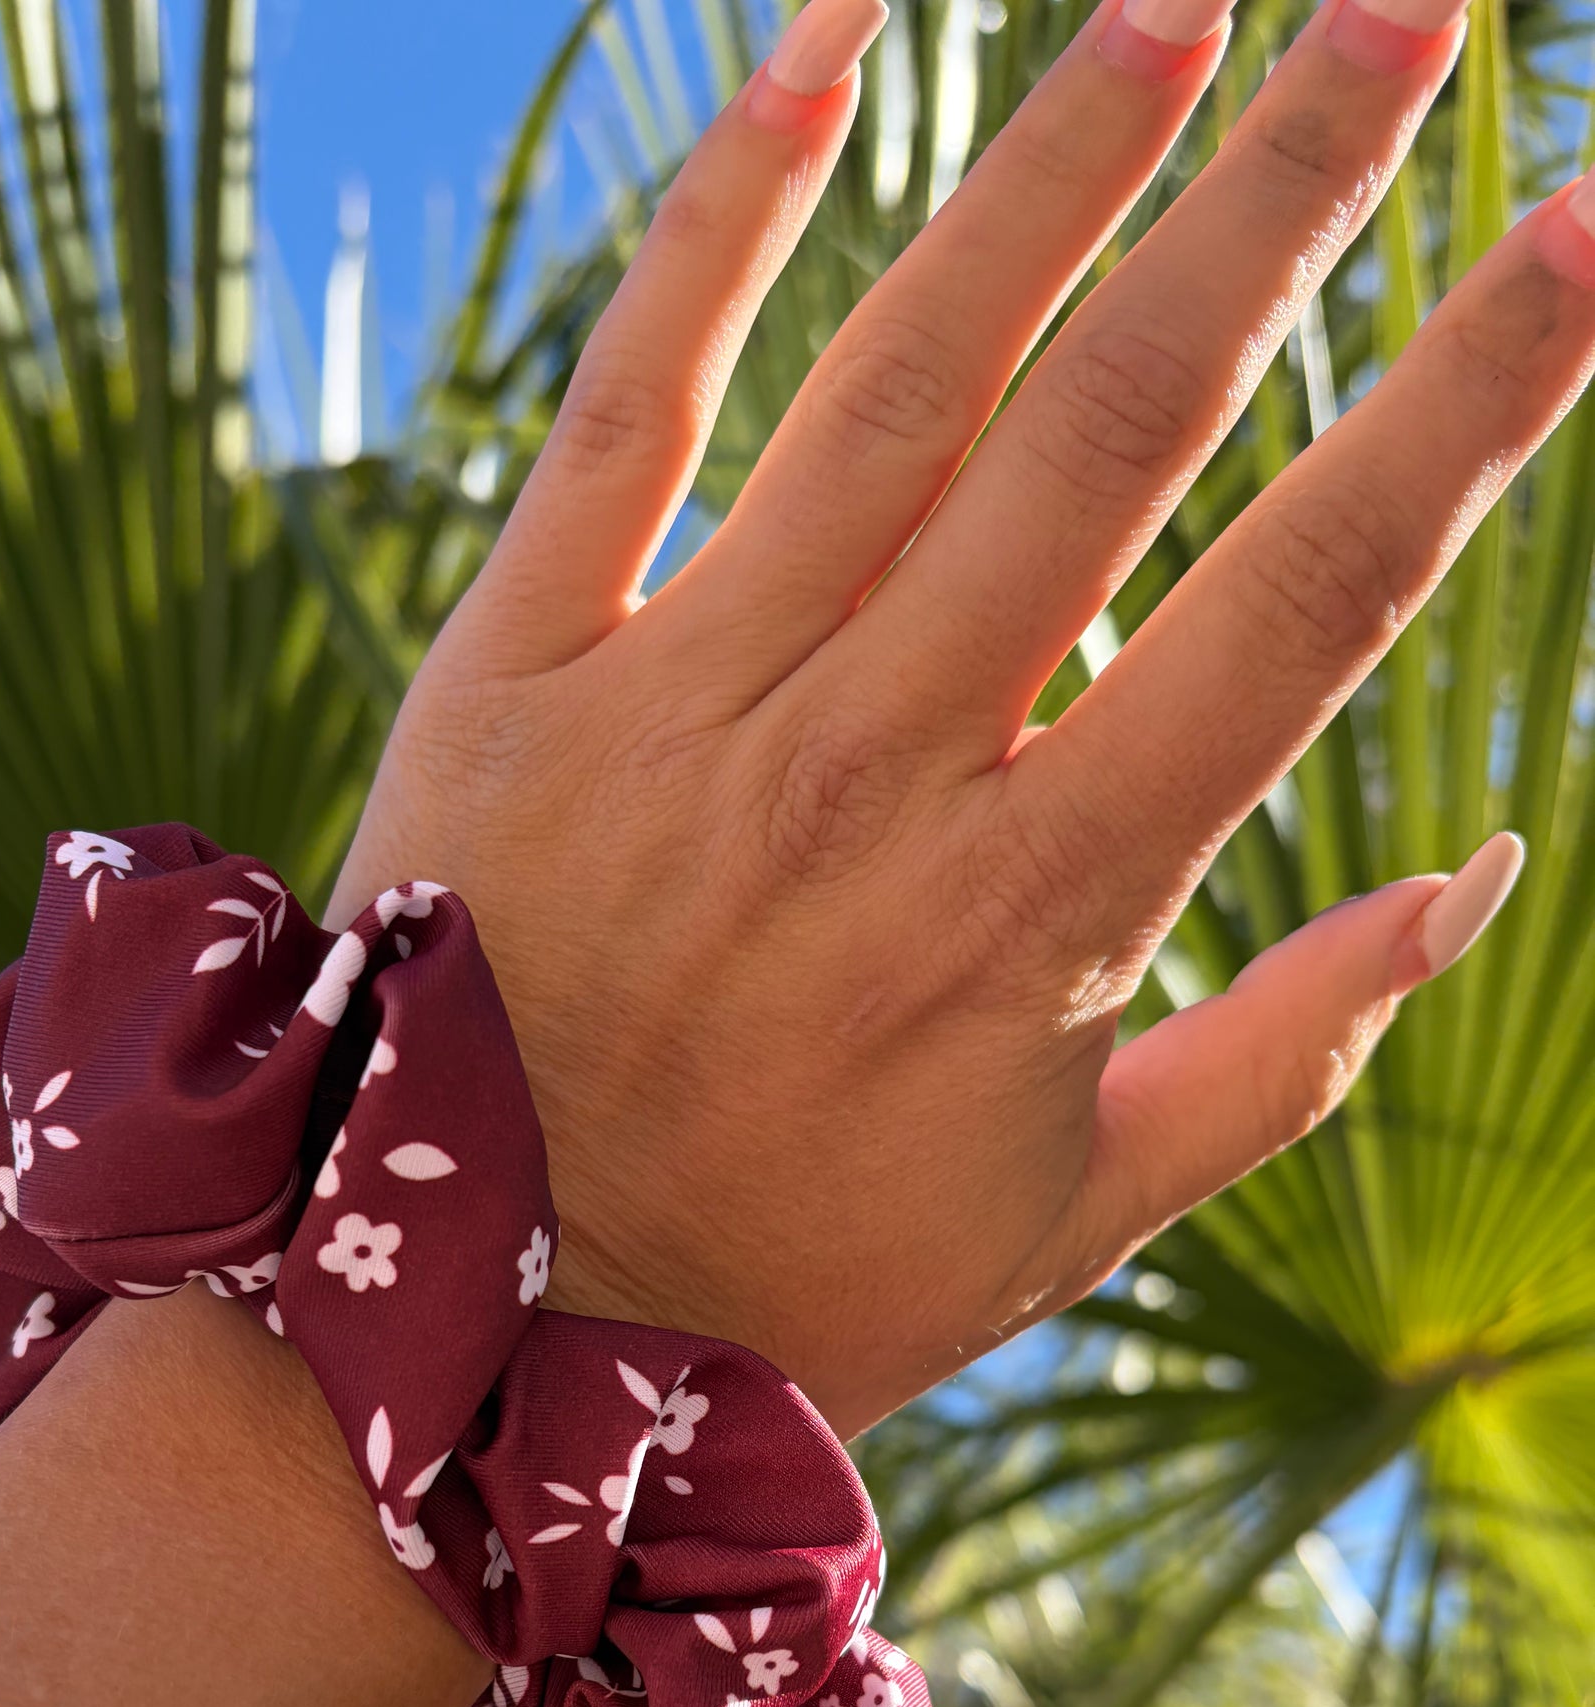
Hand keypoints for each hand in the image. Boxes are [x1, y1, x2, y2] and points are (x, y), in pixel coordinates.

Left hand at [333, 0, 1571, 1437]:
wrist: (469, 1329)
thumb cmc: (794, 1283)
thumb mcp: (1072, 1221)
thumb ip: (1284, 1051)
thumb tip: (1484, 870)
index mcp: (1041, 912)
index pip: (1307, 605)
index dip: (1472, 402)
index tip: (1594, 225)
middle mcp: (878, 773)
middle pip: (1124, 428)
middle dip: (1293, 192)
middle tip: (1419, 4)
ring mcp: (689, 705)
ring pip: (906, 381)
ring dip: (1059, 163)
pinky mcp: (520, 670)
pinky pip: (630, 406)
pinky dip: (722, 220)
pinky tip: (828, 40)